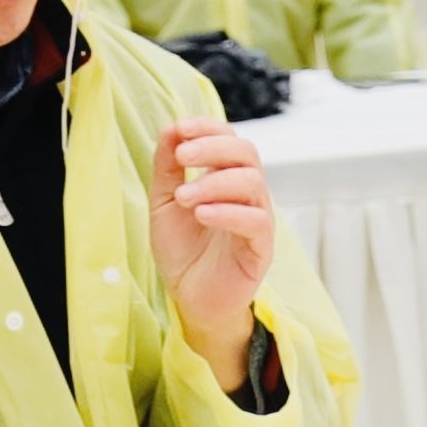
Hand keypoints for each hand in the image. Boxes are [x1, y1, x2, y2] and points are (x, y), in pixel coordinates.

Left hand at [148, 120, 275, 381]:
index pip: (229, 138)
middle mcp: (247, 194)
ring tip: (183, 198)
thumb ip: (167, 167)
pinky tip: (201, 214)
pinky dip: (228, 212)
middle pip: (246, 153)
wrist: (191, 299)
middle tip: (182, 157)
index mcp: (226, 178)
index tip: (181, 128)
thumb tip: (171, 127)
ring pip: (252, 183)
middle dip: (212, 148)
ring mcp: (258, 219)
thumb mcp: (165, 202)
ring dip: (214, 182)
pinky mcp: (261, 249)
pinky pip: (256, 221)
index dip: (208, 128)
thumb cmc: (182, 250)